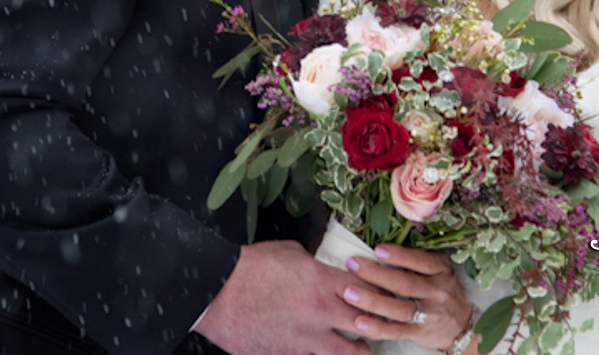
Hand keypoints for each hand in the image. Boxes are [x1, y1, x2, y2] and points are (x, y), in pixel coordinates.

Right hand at [195, 240, 370, 354]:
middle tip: (379, 325)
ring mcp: (305, 339)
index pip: (370, 290)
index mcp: (323, 282)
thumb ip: (315, 265)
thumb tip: (325, 270)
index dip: (380, 294)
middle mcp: (320, 312)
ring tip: (359, 349)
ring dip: (357, 351)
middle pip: (368, 325)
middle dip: (377, 326)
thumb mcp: (290, 253)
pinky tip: (322, 353)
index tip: (383, 296)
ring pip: (349, 354)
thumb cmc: (248, 268)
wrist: (215, 291)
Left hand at [341, 243, 477, 352]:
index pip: (421, 261)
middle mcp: (437, 292)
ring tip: (349, 293)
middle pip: (405, 284)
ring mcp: (429, 315)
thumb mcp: (440, 270)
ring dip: (372, 301)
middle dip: (376, 274)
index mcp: (441, 271)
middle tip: (352, 265)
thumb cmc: (443, 290)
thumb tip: (383, 245)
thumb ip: (418, 259)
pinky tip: (359, 322)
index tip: (377, 249)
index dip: (399, 255)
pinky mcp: (419, 333)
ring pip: (398, 308)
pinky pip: (395, 331)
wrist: (460, 325)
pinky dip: (376, 327)